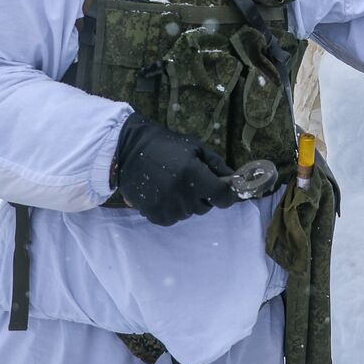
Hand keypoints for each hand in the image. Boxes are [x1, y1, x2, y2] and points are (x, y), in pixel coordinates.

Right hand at [113, 114, 238, 225]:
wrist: (128, 151)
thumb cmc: (166, 145)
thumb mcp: (196, 148)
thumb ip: (217, 165)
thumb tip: (235, 179)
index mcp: (193, 174)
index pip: (222, 197)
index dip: (227, 195)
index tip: (225, 191)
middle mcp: (181, 193)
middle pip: (205, 207)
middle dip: (204, 196)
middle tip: (192, 181)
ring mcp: (166, 206)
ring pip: (189, 213)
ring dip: (187, 203)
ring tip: (174, 185)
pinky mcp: (154, 214)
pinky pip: (173, 218)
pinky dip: (172, 209)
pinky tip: (164, 193)